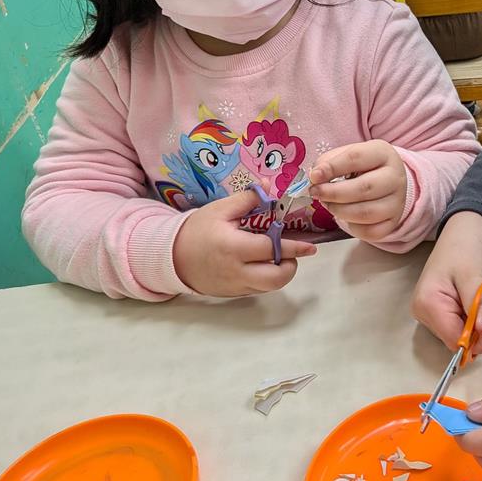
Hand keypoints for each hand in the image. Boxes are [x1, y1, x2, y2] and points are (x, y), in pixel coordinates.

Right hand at [173, 190, 314, 296]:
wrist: (171, 257)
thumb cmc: (197, 230)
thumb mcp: (220, 209)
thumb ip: (247, 199)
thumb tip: (270, 186)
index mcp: (233, 247)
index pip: (270, 249)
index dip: (294, 248)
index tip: (310, 246)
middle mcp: (236, 271)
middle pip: (275, 278)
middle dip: (290, 266)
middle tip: (291, 253)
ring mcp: (235, 286)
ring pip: (269, 287)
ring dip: (280, 273)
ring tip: (277, 257)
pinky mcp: (233, 294)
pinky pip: (257, 290)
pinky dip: (266, 279)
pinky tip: (262, 265)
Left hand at [308, 140, 407, 241]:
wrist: (388, 181)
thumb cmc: (363, 167)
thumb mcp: (347, 154)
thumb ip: (329, 162)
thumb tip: (315, 178)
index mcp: (383, 153)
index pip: (356, 158)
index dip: (332, 168)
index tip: (314, 176)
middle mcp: (395, 177)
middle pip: (364, 188)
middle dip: (333, 193)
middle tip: (316, 192)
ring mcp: (397, 202)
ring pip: (365, 213)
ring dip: (339, 210)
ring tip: (327, 204)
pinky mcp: (392, 222)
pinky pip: (369, 231)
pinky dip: (351, 227)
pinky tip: (344, 216)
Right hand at [411, 212, 481, 354]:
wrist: (462, 234)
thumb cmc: (465, 250)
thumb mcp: (475, 278)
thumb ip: (480, 308)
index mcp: (427, 304)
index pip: (454, 340)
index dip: (479, 340)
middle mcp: (424, 314)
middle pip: (459, 340)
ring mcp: (432, 315)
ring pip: (464, 336)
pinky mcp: (442, 313)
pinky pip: (464, 328)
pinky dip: (481, 322)